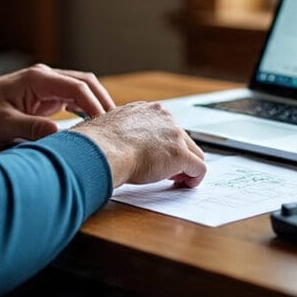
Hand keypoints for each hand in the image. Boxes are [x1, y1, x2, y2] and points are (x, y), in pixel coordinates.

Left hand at [0, 64, 115, 143]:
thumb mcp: (4, 125)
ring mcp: (47, 84)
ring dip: (96, 103)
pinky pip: (73, 97)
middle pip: (85, 82)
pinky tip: (94, 123)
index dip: (94, 105)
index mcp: (38, 79)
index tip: (105, 123)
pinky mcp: (46, 94)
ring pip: (82, 88)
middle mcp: (46, 76)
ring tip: (109, 125)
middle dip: (102, 101)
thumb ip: (32, 128)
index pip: (76, 87)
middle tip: (116, 124)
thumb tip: (58, 135)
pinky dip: (86, 107)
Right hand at [71, 101, 206, 187]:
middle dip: (178, 156)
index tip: (158, 157)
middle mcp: (163, 117)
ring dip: (187, 167)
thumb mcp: (109, 130)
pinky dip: (195, 178)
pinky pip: (199, 167)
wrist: (102, 149)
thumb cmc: (97, 143)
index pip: (165, 127)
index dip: (164, 145)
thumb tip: (108, 144)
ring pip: (193, 152)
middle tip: (171, 173)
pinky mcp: (180, 154)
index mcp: (146, 110)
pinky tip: (187, 185)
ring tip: (178, 181)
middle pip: (181, 138)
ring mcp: (174, 134)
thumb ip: (118, 134)